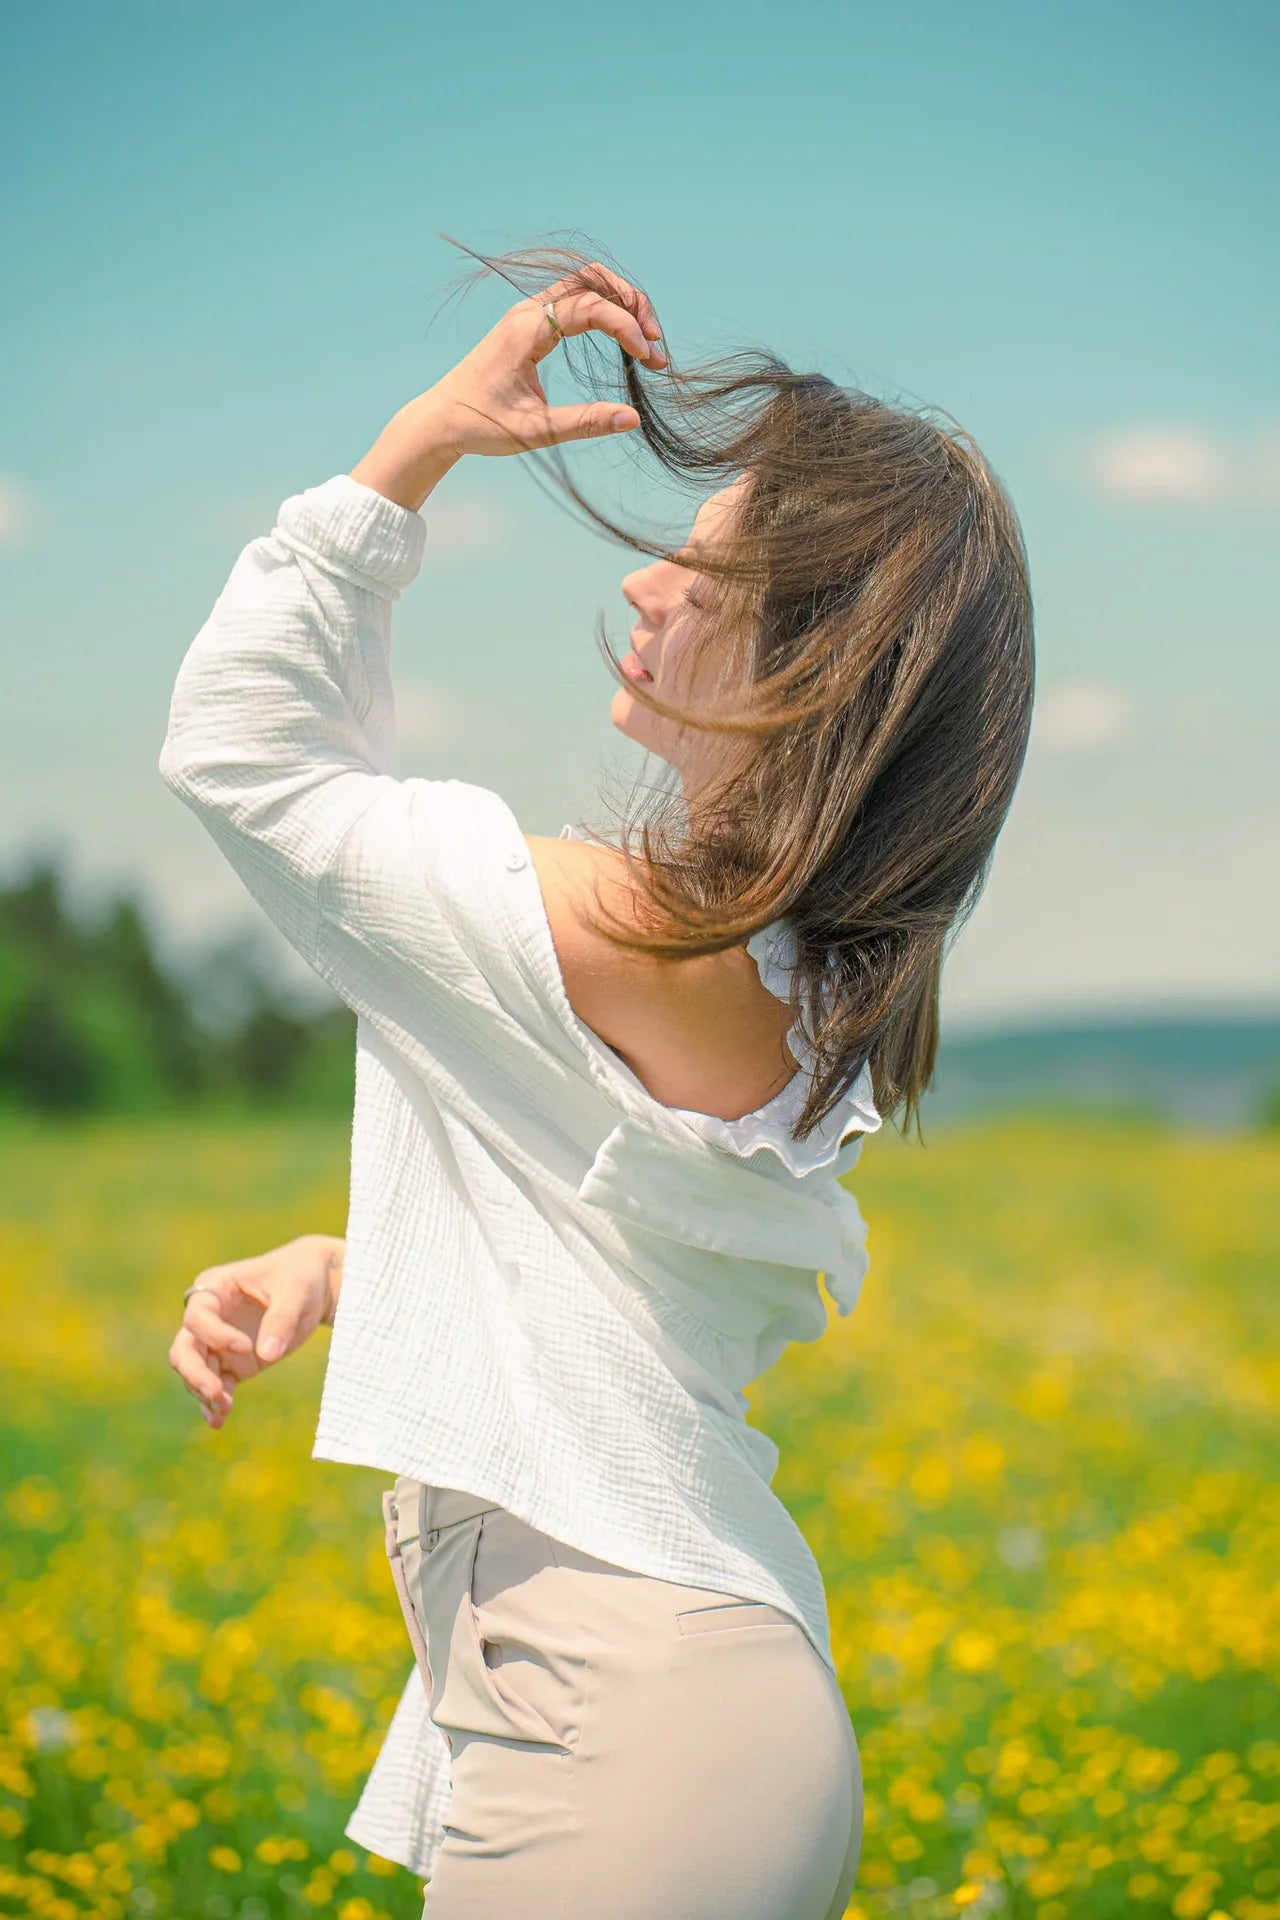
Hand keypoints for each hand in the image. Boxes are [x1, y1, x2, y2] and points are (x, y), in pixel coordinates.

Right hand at [168, 1233, 343, 1430]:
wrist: (314, 1287)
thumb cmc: (300, 1278)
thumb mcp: (297, 1292)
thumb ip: (281, 1320)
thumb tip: (266, 1354)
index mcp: (215, 1287)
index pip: (198, 1316)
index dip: (215, 1335)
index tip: (245, 1346)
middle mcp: (209, 1316)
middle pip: (184, 1348)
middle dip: (194, 1372)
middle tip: (214, 1391)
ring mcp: (218, 1342)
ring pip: (195, 1372)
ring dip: (205, 1392)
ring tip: (225, 1409)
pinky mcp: (233, 1363)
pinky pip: (216, 1385)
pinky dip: (214, 1403)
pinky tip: (219, 1421)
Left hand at [350, 263, 665, 509]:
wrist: (440, 421)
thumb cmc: (481, 426)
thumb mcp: (535, 431)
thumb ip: (584, 423)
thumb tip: (632, 419)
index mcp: (527, 329)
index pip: (591, 307)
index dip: (626, 327)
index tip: (648, 359)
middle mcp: (529, 312)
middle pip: (593, 280)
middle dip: (631, 304)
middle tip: (655, 343)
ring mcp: (530, 314)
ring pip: (587, 285)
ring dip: (621, 305)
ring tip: (646, 341)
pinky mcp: (532, 324)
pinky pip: (577, 301)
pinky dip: (605, 312)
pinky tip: (622, 340)